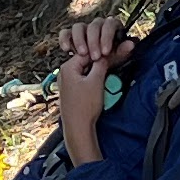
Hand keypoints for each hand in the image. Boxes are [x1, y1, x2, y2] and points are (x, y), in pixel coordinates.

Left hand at [55, 16, 118, 159]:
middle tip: (115, 59)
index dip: (102, 52)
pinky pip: (83, 79)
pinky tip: (102, 81)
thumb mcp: (96, 81)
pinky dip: (93, 78)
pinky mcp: (71, 90)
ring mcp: (67, 82)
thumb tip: (105, 54)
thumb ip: (101, 64)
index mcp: (68, 67)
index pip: (88, 52)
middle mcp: (64, 73)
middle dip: (100, 61)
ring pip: (86, 70)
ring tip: (110, 71)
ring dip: (98, 70)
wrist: (78, 127)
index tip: (114, 51)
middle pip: (86, 60)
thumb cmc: (85, 106)